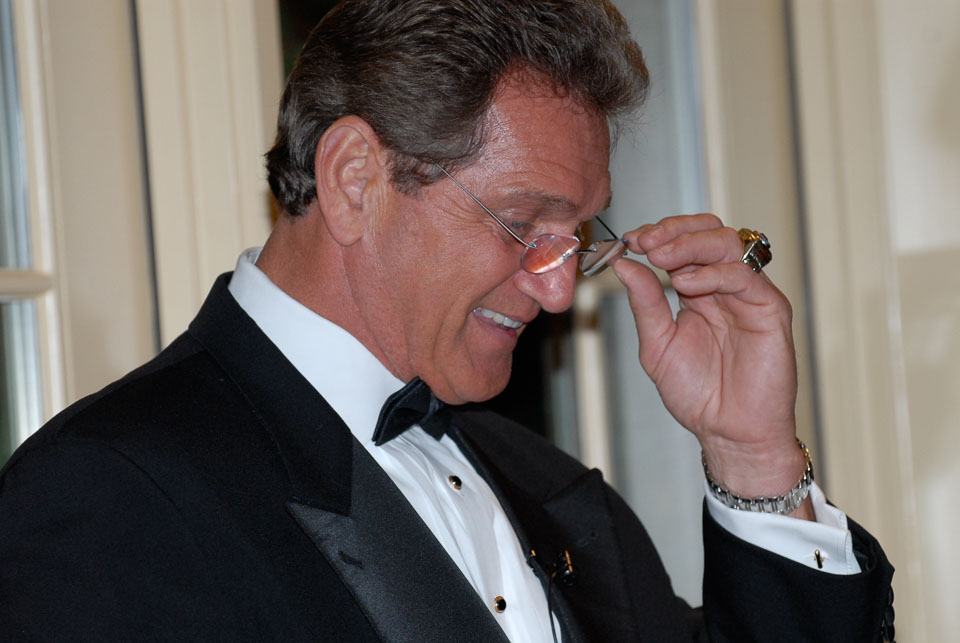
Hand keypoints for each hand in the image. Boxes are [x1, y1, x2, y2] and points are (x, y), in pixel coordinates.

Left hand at [612, 214, 809, 515]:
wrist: (728, 432)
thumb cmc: (698, 394)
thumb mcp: (657, 343)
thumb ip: (644, 302)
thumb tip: (623, 264)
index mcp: (698, 289)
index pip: (683, 241)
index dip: (658, 233)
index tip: (631, 240)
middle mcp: (724, 286)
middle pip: (708, 231)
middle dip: (674, 230)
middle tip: (645, 242)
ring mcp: (749, 294)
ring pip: (728, 243)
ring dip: (690, 244)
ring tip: (661, 260)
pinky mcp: (770, 308)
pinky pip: (745, 276)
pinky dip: (713, 273)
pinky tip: (686, 286)